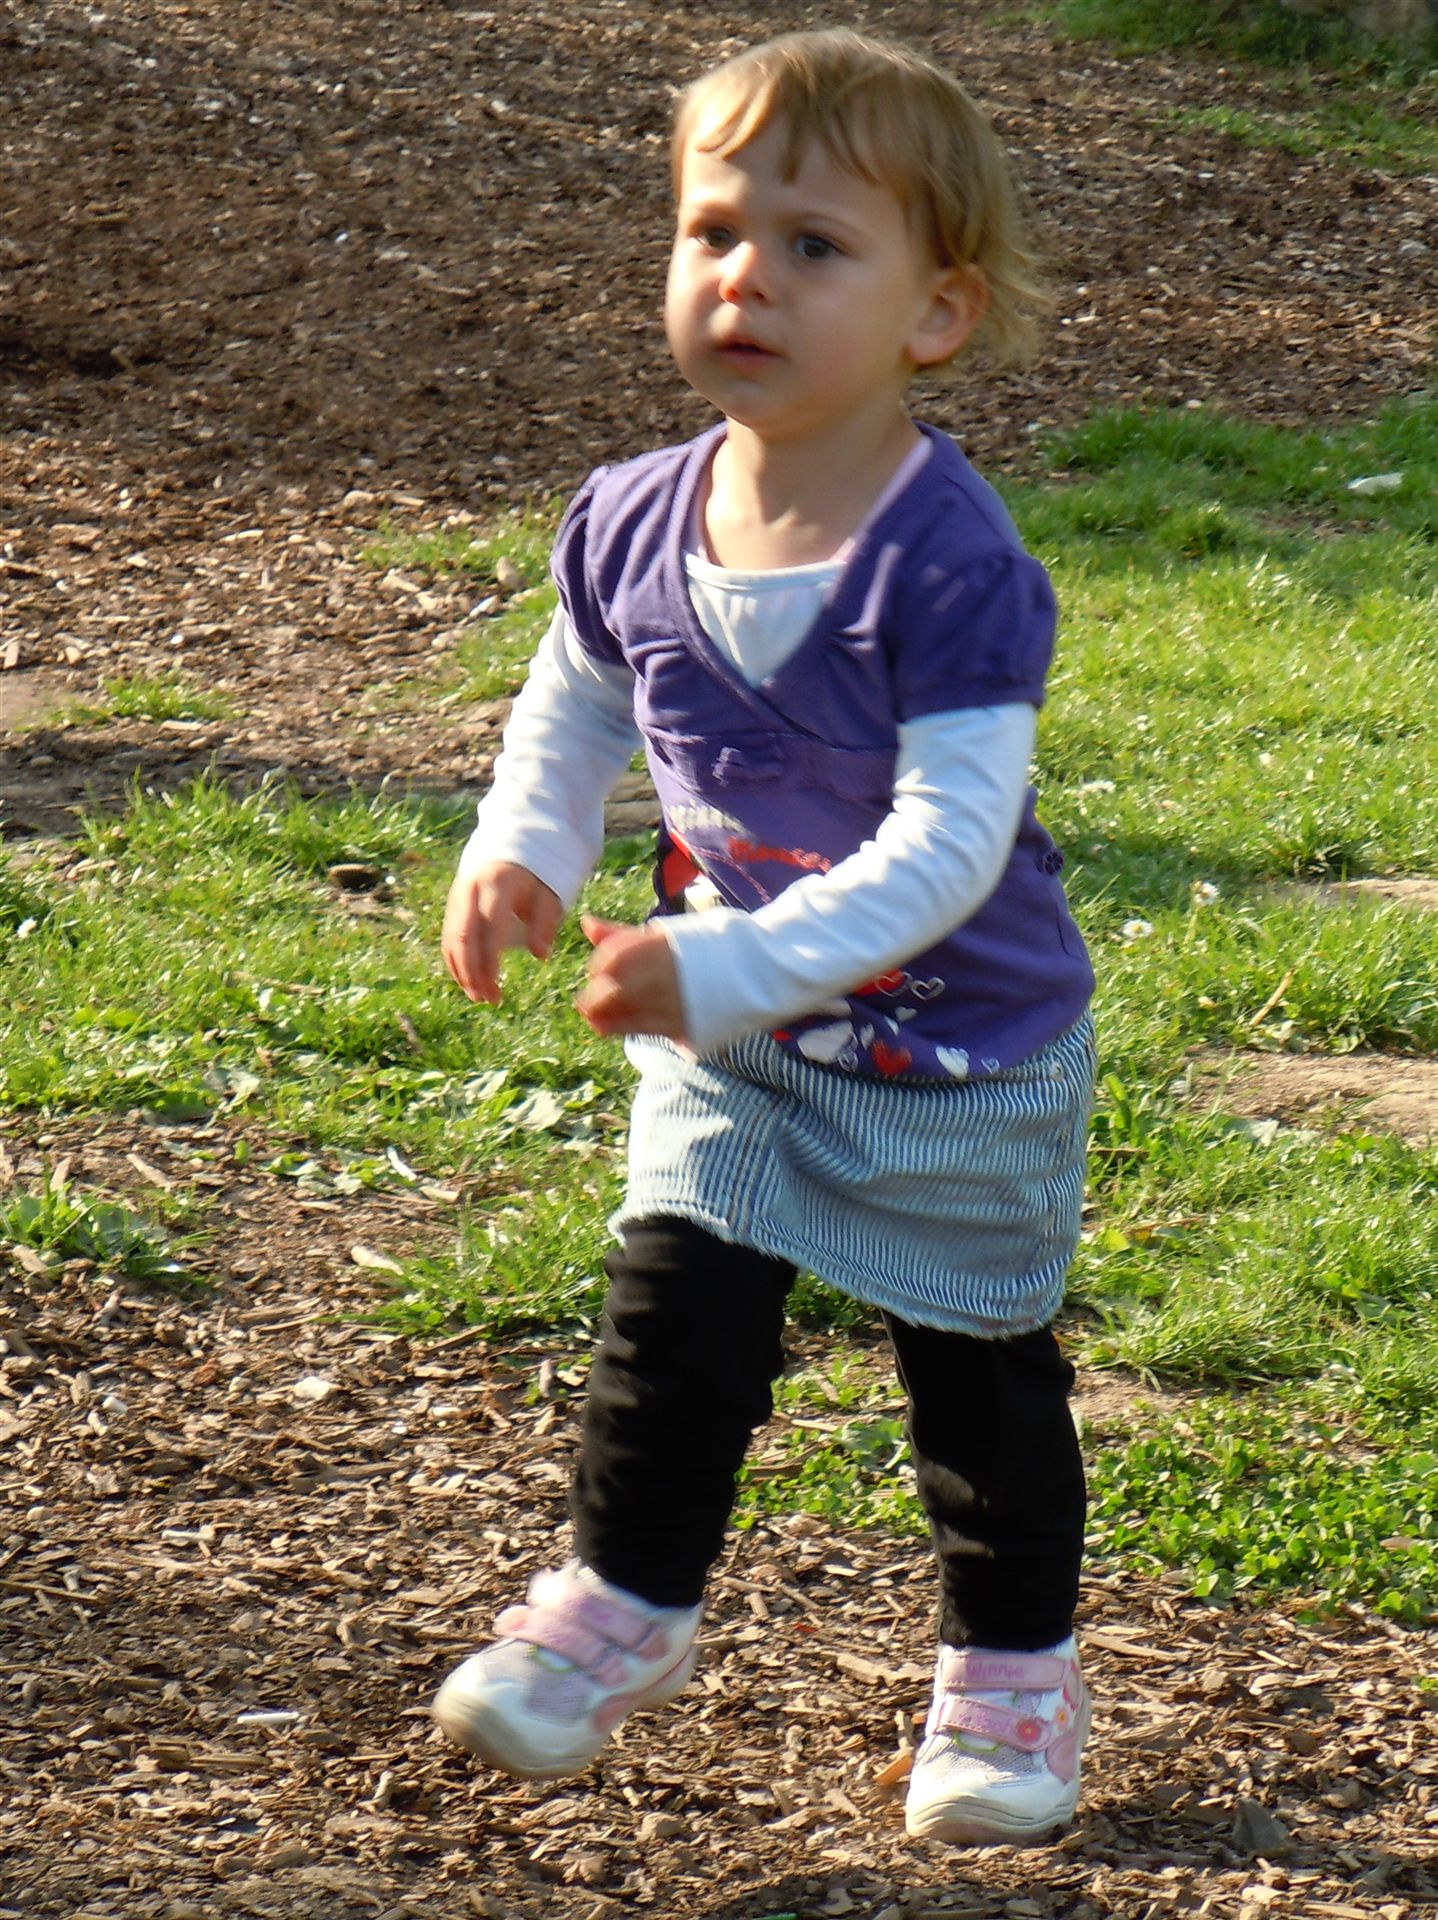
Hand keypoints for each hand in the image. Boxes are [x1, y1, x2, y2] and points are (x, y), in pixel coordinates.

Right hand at [441, 855, 561, 1004]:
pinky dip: (455, 961)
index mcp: (497, 885)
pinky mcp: (453, 904)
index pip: (488, 928)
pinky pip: (448, 936)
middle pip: (462, 937)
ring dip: (461, 971)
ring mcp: (458, 896)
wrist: (513, 846)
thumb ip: (545, 923)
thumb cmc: (536, 877)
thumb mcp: (549, 894)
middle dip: (471, 972)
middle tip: (486, 998)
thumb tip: (541, 955)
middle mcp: (471, 890)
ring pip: (451, 939)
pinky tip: (468, 981)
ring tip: (479, 996)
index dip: (488, 961)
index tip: (496, 987)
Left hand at [575, 915, 688, 1041]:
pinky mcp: (680, 1022)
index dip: (598, 965)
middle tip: (584, 1000)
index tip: (593, 972)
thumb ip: (620, 935)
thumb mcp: (657, 937)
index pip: (617, 954)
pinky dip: (616, 1027)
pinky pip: (640, 1027)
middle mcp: (667, 971)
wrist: (737, 972)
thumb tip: (586, 922)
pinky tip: (604, 1027)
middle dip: (595, 996)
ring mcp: (674, 998)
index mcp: (661, 944)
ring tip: (591, 1016)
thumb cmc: (687, 953)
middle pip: (617, 986)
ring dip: (601, 1015)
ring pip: (626, 1009)